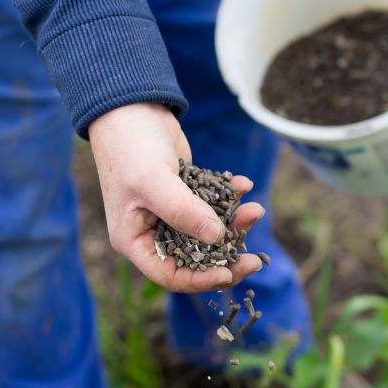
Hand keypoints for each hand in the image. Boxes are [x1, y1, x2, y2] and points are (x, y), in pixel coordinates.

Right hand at [88, 103, 264, 291]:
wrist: (131, 108)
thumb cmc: (131, 147)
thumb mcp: (154, 181)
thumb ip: (184, 212)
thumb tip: (218, 237)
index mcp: (135, 240)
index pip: (171, 274)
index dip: (201, 280)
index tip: (230, 273)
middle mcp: (153, 231)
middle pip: (195, 259)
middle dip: (226, 257)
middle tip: (255, 258)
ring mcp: (171, 213)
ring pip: (209, 232)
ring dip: (234, 223)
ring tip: (255, 208)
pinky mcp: (186, 193)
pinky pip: (213, 205)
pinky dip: (229, 198)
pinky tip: (243, 184)